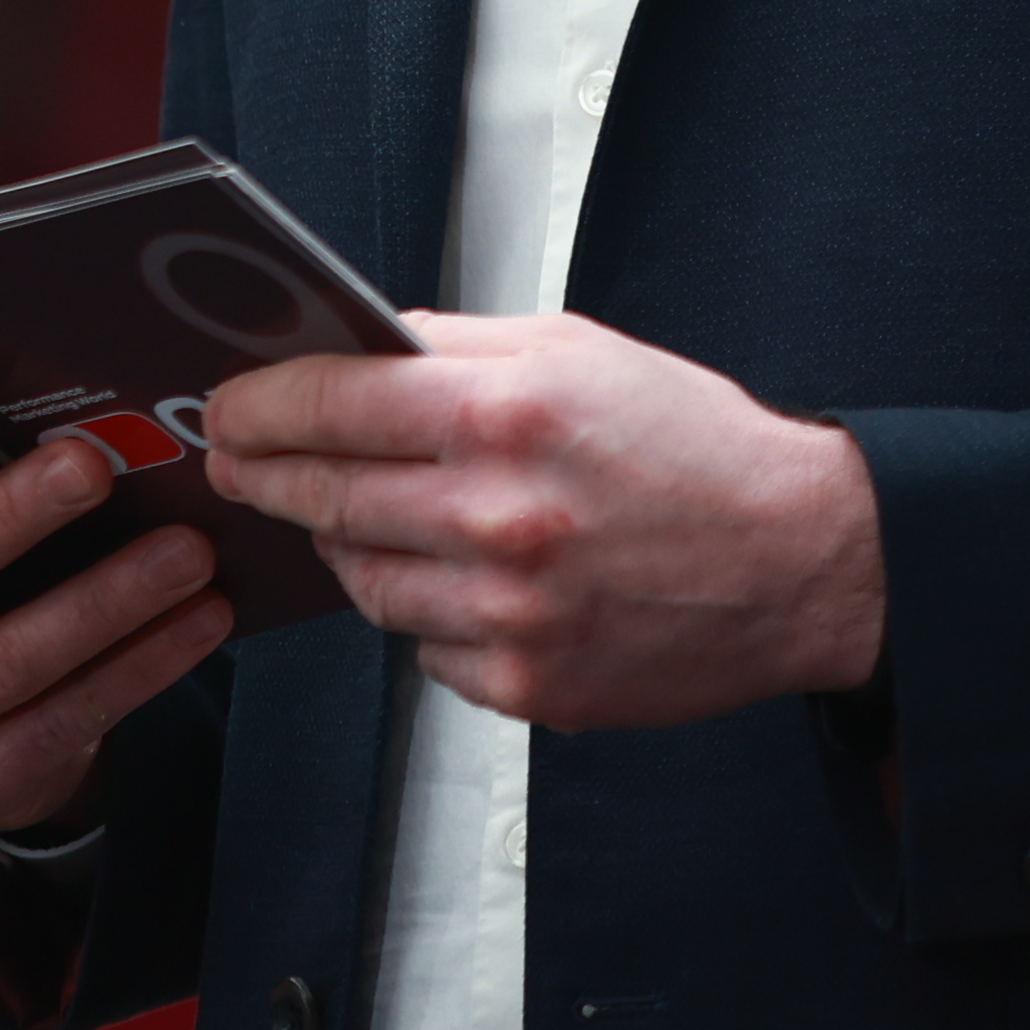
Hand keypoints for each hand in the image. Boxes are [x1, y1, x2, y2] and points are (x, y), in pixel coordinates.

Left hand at [202, 310, 882, 727]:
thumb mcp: (579, 350)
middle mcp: (500, 517)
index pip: (332, 405)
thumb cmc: (697, 448)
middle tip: (240, 462)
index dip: (259, 405)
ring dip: (351, 544)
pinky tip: (464, 577)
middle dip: (267, 474)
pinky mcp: (524, 684)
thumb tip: (359, 349)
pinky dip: (428, 612)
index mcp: (509, 416)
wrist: (800, 558)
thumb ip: (458, 346)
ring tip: (367, 515)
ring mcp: (508, 612)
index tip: (229, 407)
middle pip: (328, 496)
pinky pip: (425, 647)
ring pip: (364, 582)